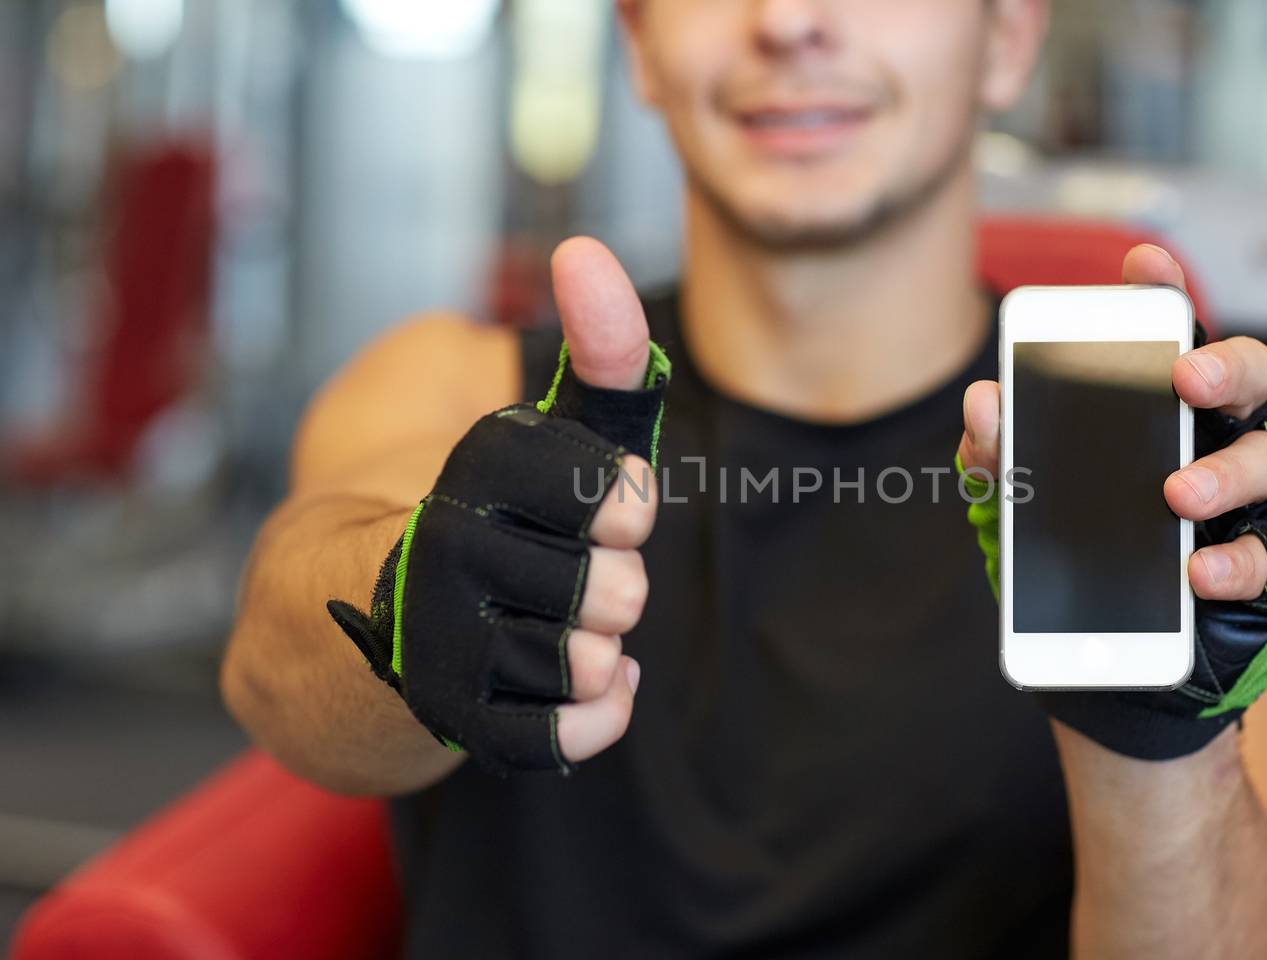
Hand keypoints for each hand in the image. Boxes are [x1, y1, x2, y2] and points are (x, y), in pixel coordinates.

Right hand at [328, 238, 668, 774]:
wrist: (350, 618)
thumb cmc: (484, 513)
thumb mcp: (544, 427)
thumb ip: (592, 354)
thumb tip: (585, 251)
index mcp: (464, 480)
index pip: (586, 482)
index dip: (620, 496)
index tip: (617, 501)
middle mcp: (441, 564)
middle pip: (609, 586)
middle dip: (618, 578)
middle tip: (587, 568)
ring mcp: (441, 652)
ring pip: (584, 662)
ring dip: (603, 646)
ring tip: (580, 624)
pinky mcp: (450, 725)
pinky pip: (561, 737)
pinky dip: (598, 712)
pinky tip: (599, 677)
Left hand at [956, 245, 1266, 759]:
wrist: (1113, 671)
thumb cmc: (1078, 565)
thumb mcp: (1023, 511)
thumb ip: (1003, 458)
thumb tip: (981, 404)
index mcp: (1158, 414)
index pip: (1170, 337)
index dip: (1165, 292)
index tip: (1143, 259)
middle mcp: (1215, 443)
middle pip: (1245, 380)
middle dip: (1223, 367)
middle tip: (1186, 376)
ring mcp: (1253, 506)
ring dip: (1226, 474)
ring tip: (1178, 495)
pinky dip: (1236, 562)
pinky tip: (1200, 573)